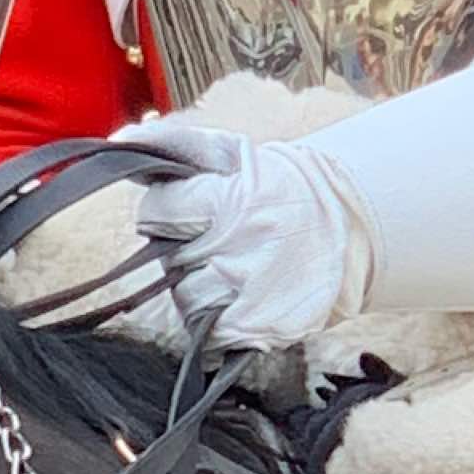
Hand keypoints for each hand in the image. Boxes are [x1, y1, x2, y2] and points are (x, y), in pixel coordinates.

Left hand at [116, 113, 371, 345]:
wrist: (353, 228)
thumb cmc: (282, 187)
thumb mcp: (236, 153)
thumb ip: (176, 143)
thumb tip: (120, 141)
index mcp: (236, 199)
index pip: (159, 211)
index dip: (167, 211)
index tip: (190, 211)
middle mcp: (244, 245)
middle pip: (169, 258)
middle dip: (183, 248)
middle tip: (216, 238)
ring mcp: (254, 290)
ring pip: (186, 298)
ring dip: (198, 286)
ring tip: (231, 267)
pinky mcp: (264, 325)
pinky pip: (210, 333)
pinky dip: (216, 320)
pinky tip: (238, 298)